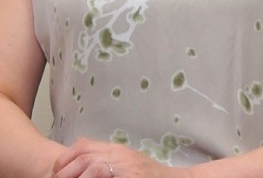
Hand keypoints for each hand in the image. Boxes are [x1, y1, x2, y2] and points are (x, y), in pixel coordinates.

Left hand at [52, 138, 188, 177]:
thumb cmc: (150, 177)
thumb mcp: (128, 164)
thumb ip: (110, 159)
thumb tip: (88, 162)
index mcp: (115, 149)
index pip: (84, 145)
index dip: (66, 155)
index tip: (55, 168)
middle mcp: (118, 153)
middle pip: (83, 154)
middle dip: (64, 167)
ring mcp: (123, 164)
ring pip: (90, 163)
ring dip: (73, 174)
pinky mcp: (128, 174)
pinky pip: (102, 173)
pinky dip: (89, 177)